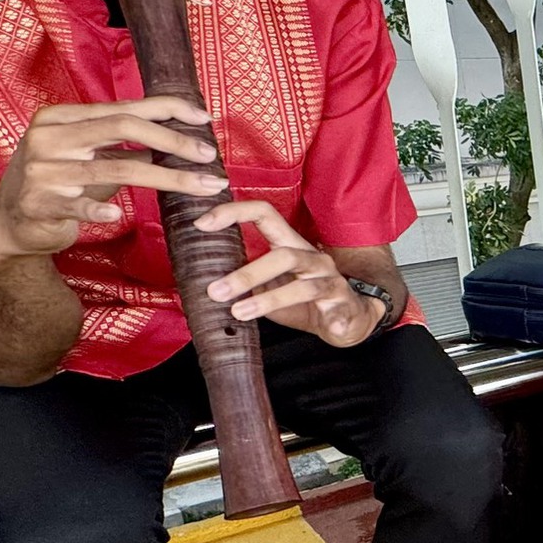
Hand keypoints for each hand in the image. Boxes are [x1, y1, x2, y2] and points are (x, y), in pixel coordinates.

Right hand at [0, 96, 222, 264]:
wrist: (9, 222)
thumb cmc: (60, 184)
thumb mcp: (90, 157)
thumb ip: (125, 144)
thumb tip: (180, 137)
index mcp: (62, 117)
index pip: (123, 107)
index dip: (167, 109)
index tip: (204, 118)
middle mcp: (49, 137)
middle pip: (122, 127)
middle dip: (173, 140)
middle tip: (210, 155)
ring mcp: (42, 170)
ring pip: (117, 168)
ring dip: (168, 177)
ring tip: (204, 186)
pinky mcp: (39, 203)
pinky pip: (77, 204)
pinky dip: (98, 209)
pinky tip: (117, 214)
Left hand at [192, 201, 384, 345]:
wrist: (349, 317)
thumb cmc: (301, 299)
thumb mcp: (268, 284)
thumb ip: (243, 278)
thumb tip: (194, 284)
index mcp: (290, 244)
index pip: (265, 213)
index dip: (234, 213)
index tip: (201, 224)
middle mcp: (312, 257)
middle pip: (282, 255)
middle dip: (246, 274)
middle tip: (214, 292)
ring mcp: (330, 280)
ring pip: (303, 286)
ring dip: (268, 300)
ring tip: (239, 314)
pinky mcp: (345, 304)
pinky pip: (340, 311)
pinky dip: (336, 321)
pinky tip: (331, 329)